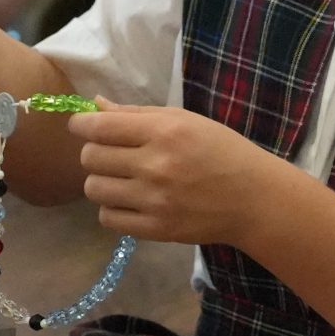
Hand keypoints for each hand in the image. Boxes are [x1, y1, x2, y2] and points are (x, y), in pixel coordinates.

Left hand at [69, 100, 285, 247]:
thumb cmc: (219, 150)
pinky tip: (130, 200)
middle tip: (110, 153)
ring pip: (94, 189)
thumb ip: (136, 113)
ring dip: (101, 181)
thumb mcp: (184, 120)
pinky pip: (108, 218)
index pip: (99, 127)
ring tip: (121, 178)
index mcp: (164, 132)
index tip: (82, 126)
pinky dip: (112, 208)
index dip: (81, 125)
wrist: (253, 198)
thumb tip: (94, 106)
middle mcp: (155, 166)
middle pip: (90, 158)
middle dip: (94, 152)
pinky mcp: (156, 229)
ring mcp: (154, 201)